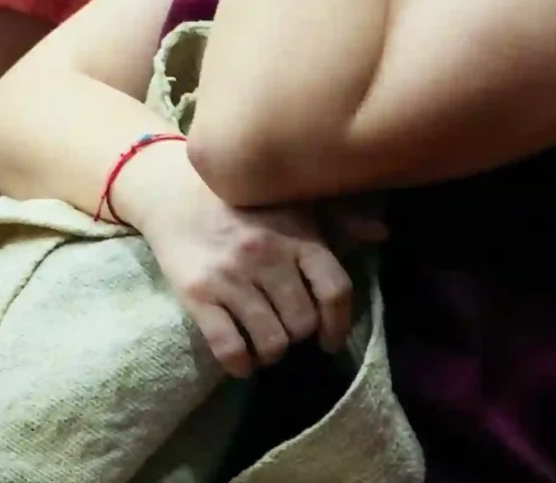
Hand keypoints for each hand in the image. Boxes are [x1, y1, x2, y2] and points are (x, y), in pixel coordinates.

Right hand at [109, 142, 354, 377]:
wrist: (172, 190)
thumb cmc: (242, 201)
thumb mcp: (292, 204)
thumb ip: (338, 223)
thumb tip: (383, 234)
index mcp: (297, 235)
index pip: (335, 290)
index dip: (339, 324)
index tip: (330, 340)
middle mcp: (267, 255)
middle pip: (303, 323)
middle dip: (298, 335)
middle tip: (287, 330)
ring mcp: (231, 277)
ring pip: (272, 342)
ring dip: (271, 352)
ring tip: (264, 342)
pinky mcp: (198, 294)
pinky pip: (229, 348)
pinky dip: (241, 364)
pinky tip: (241, 359)